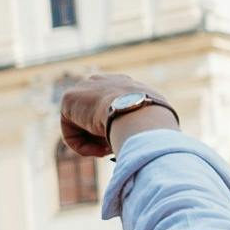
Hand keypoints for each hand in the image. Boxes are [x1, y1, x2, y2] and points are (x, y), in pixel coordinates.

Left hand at [56, 73, 176, 158]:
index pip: (114, 106)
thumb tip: (161, 141)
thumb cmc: (155, 124)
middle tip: (115, 146)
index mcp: (126, 84)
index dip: (118, 128)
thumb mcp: (159, 123)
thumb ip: (151, 126)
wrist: (139, 116)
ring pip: (83, 129)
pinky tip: (100, 147)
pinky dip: (84, 148)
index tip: (126, 140)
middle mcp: (104, 81)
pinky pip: (71, 134)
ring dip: (95, 144)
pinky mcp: (69, 99)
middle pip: (95, 117)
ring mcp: (85, 88)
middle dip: (102, 135)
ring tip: (110, 147)